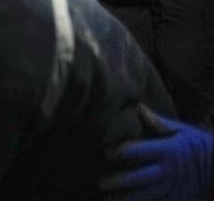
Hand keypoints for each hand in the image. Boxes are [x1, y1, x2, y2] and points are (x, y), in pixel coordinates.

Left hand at [99, 104, 213, 200]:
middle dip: (118, 181)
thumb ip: (159, 122)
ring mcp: (173, 189)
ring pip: (145, 196)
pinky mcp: (177, 200)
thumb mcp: (182, 131)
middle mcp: (168, 171)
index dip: (121, 151)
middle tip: (100, 183)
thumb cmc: (197, 145)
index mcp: (167, 151)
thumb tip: (139, 107)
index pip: (139, 150)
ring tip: (107, 200)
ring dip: (125, 199)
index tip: (106, 153)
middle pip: (139, 177)